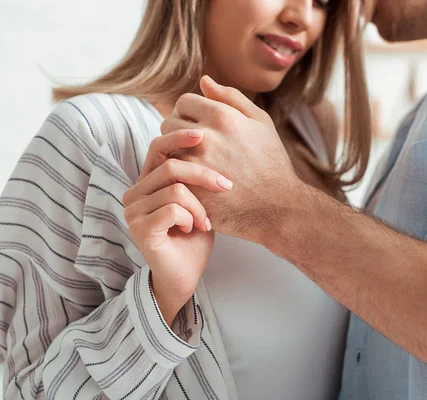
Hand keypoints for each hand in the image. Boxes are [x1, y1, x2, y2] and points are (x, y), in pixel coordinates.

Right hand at [123, 129, 232, 325]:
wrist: (186, 276)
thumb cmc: (195, 238)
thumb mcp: (199, 201)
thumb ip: (195, 177)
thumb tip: (210, 143)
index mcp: (147, 182)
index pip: (158, 147)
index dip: (179, 137)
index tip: (203, 134)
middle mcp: (135, 193)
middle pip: (170, 167)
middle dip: (204, 175)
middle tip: (226, 187)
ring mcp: (133, 211)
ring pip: (175, 190)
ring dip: (200, 207)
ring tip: (206, 222)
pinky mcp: (140, 228)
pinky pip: (173, 209)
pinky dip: (191, 218)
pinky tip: (194, 230)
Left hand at [161, 76, 301, 243]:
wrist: (276, 207)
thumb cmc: (271, 163)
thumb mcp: (261, 123)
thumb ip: (231, 97)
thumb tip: (204, 81)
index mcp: (222, 116)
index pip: (184, 102)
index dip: (190, 113)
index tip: (200, 127)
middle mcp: (205, 136)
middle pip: (169, 123)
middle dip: (179, 132)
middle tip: (196, 147)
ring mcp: (194, 163)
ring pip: (165, 149)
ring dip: (175, 153)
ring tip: (194, 164)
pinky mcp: (189, 186)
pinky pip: (168, 173)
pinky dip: (176, 176)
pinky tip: (192, 181)